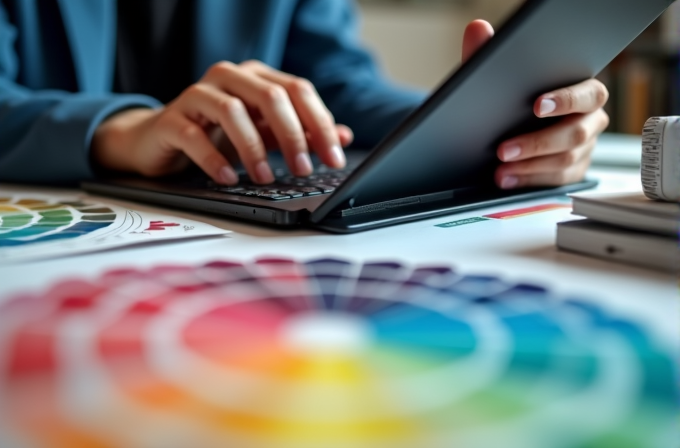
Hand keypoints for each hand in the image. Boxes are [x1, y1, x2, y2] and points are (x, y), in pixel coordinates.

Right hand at [92, 60, 352, 184]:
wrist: (161, 138)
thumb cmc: (219, 134)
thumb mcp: (266, 133)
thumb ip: (302, 132)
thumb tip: (343, 137)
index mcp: (257, 76)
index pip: (299, 90)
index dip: (320, 124)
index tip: (333, 158)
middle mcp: (229, 77)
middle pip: (270, 96)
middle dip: (293, 135)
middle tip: (304, 169)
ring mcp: (197, 95)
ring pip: (232, 111)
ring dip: (254, 148)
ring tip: (266, 178)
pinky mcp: (172, 119)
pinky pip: (194, 136)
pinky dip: (214, 159)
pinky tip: (229, 178)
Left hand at [461, 20, 609, 188]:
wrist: (505, 127)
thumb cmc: (510, 97)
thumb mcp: (496, 75)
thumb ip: (487, 52)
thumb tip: (477, 29)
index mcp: (583, 91)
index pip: (588, 93)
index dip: (566, 100)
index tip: (537, 106)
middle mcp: (589, 121)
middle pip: (576, 134)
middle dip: (538, 142)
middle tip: (504, 148)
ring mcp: (583, 150)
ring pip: (566, 161)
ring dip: (530, 166)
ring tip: (500, 167)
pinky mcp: (571, 174)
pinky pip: (556, 182)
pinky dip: (529, 181)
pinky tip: (506, 179)